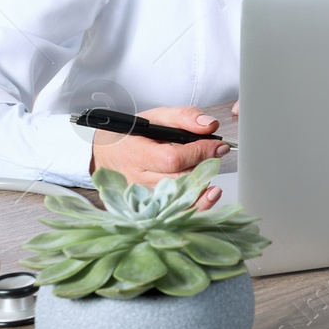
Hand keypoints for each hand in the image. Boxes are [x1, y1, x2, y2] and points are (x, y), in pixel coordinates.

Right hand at [88, 106, 229, 211]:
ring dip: (202, 187)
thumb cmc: (134, 135)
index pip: (173, 159)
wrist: (109, 154)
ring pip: (179, 199)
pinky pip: (176, 211)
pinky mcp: (149, 207)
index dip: (200, 152)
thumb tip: (210, 125)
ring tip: (212, 173)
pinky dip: (195, 205)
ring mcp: (143, 197)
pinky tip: (208, 196)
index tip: (219, 146)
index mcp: (137, 154)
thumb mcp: (157, 116)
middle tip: (216, 157)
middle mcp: (139, 179)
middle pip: (179, 181)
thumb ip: (185, 117)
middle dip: (204, 168)